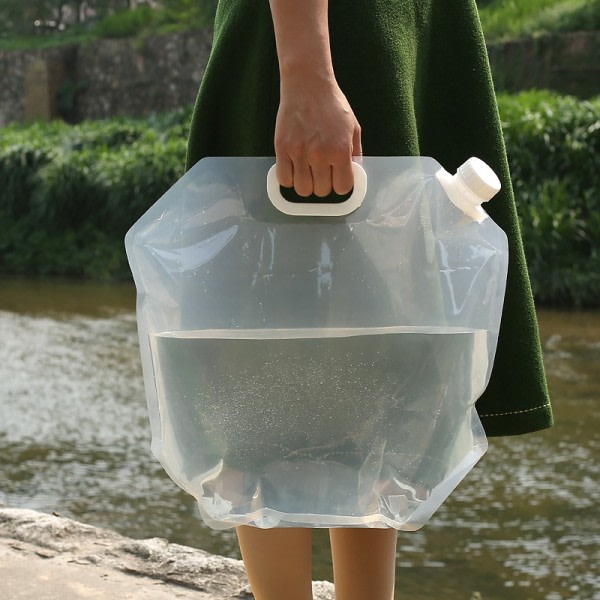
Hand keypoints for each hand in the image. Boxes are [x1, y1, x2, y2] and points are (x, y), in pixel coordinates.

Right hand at [274, 75, 361, 197]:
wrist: (308, 84)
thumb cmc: (332, 104)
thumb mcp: (353, 127)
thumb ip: (355, 153)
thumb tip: (354, 174)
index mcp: (340, 150)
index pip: (343, 187)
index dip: (340, 185)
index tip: (337, 178)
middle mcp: (320, 154)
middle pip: (322, 191)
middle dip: (323, 185)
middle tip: (321, 173)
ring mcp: (299, 152)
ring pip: (302, 190)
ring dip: (306, 185)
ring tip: (307, 173)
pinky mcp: (282, 148)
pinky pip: (284, 179)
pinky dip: (289, 179)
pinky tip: (294, 169)